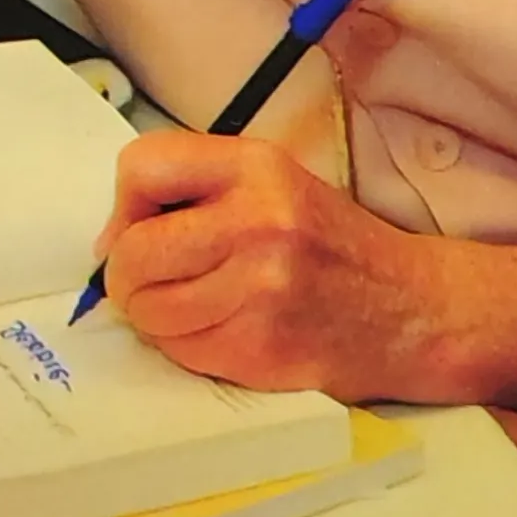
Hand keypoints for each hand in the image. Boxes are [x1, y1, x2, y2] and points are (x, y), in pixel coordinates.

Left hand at [92, 131, 454, 400]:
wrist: (406, 308)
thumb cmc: (327, 243)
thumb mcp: (272, 182)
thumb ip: (196, 190)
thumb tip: (110, 240)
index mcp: (256, 165)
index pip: (144, 166)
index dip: (125, 204)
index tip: (140, 226)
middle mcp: (258, 220)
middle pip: (133, 252)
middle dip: (129, 275)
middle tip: (154, 280)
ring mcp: (260, 289)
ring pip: (148, 311)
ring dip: (155, 317)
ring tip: (196, 306)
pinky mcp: (261, 348)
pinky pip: (180, 351)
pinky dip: (186, 347)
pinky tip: (222, 331)